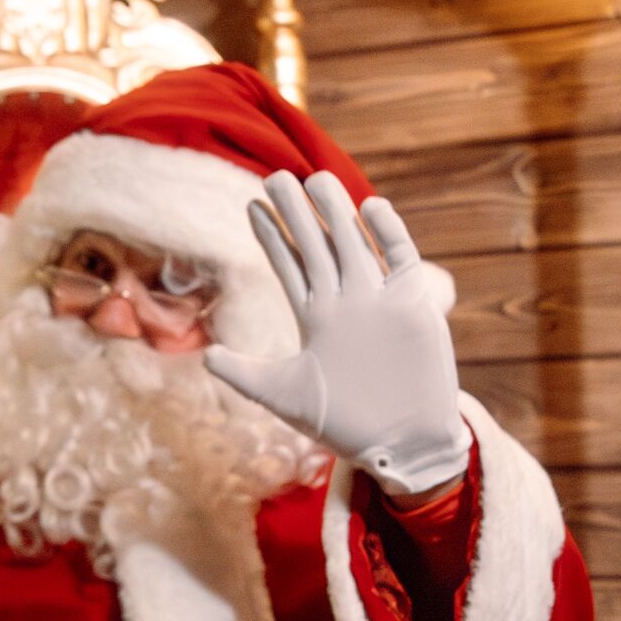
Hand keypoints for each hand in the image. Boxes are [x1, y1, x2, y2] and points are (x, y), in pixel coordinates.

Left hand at [205, 171, 470, 496]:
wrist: (400, 443)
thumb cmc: (342, 422)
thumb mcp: (285, 395)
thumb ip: (245, 373)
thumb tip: (207, 356)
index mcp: (314, 317)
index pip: (290, 265)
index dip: (271, 236)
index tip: (251, 206)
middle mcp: (345, 301)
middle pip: (317, 245)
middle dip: (296, 213)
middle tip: (276, 177)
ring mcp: (379, 299)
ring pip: (353, 244)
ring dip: (335, 212)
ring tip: (315, 178)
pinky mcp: (413, 304)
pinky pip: (399, 259)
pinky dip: (387, 233)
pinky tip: (369, 207)